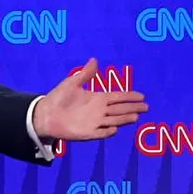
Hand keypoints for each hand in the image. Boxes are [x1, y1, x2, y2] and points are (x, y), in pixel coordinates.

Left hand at [32, 58, 147, 140]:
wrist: (46, 114)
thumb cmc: (59, 97)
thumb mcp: (72, 82)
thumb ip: (85, 74)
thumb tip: (94, 60)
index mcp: (97, 98)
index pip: (118, 97)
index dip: (130, 97)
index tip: (142, 96)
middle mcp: (99, 111)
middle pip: (120, 109)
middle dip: (133, 108)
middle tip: (146, 107)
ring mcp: (94, 122)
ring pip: (114, 120)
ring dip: (124, 119)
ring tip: (136, 117)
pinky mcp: (88, 133)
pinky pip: (101, 133)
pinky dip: (108, 131)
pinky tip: (115, 129)